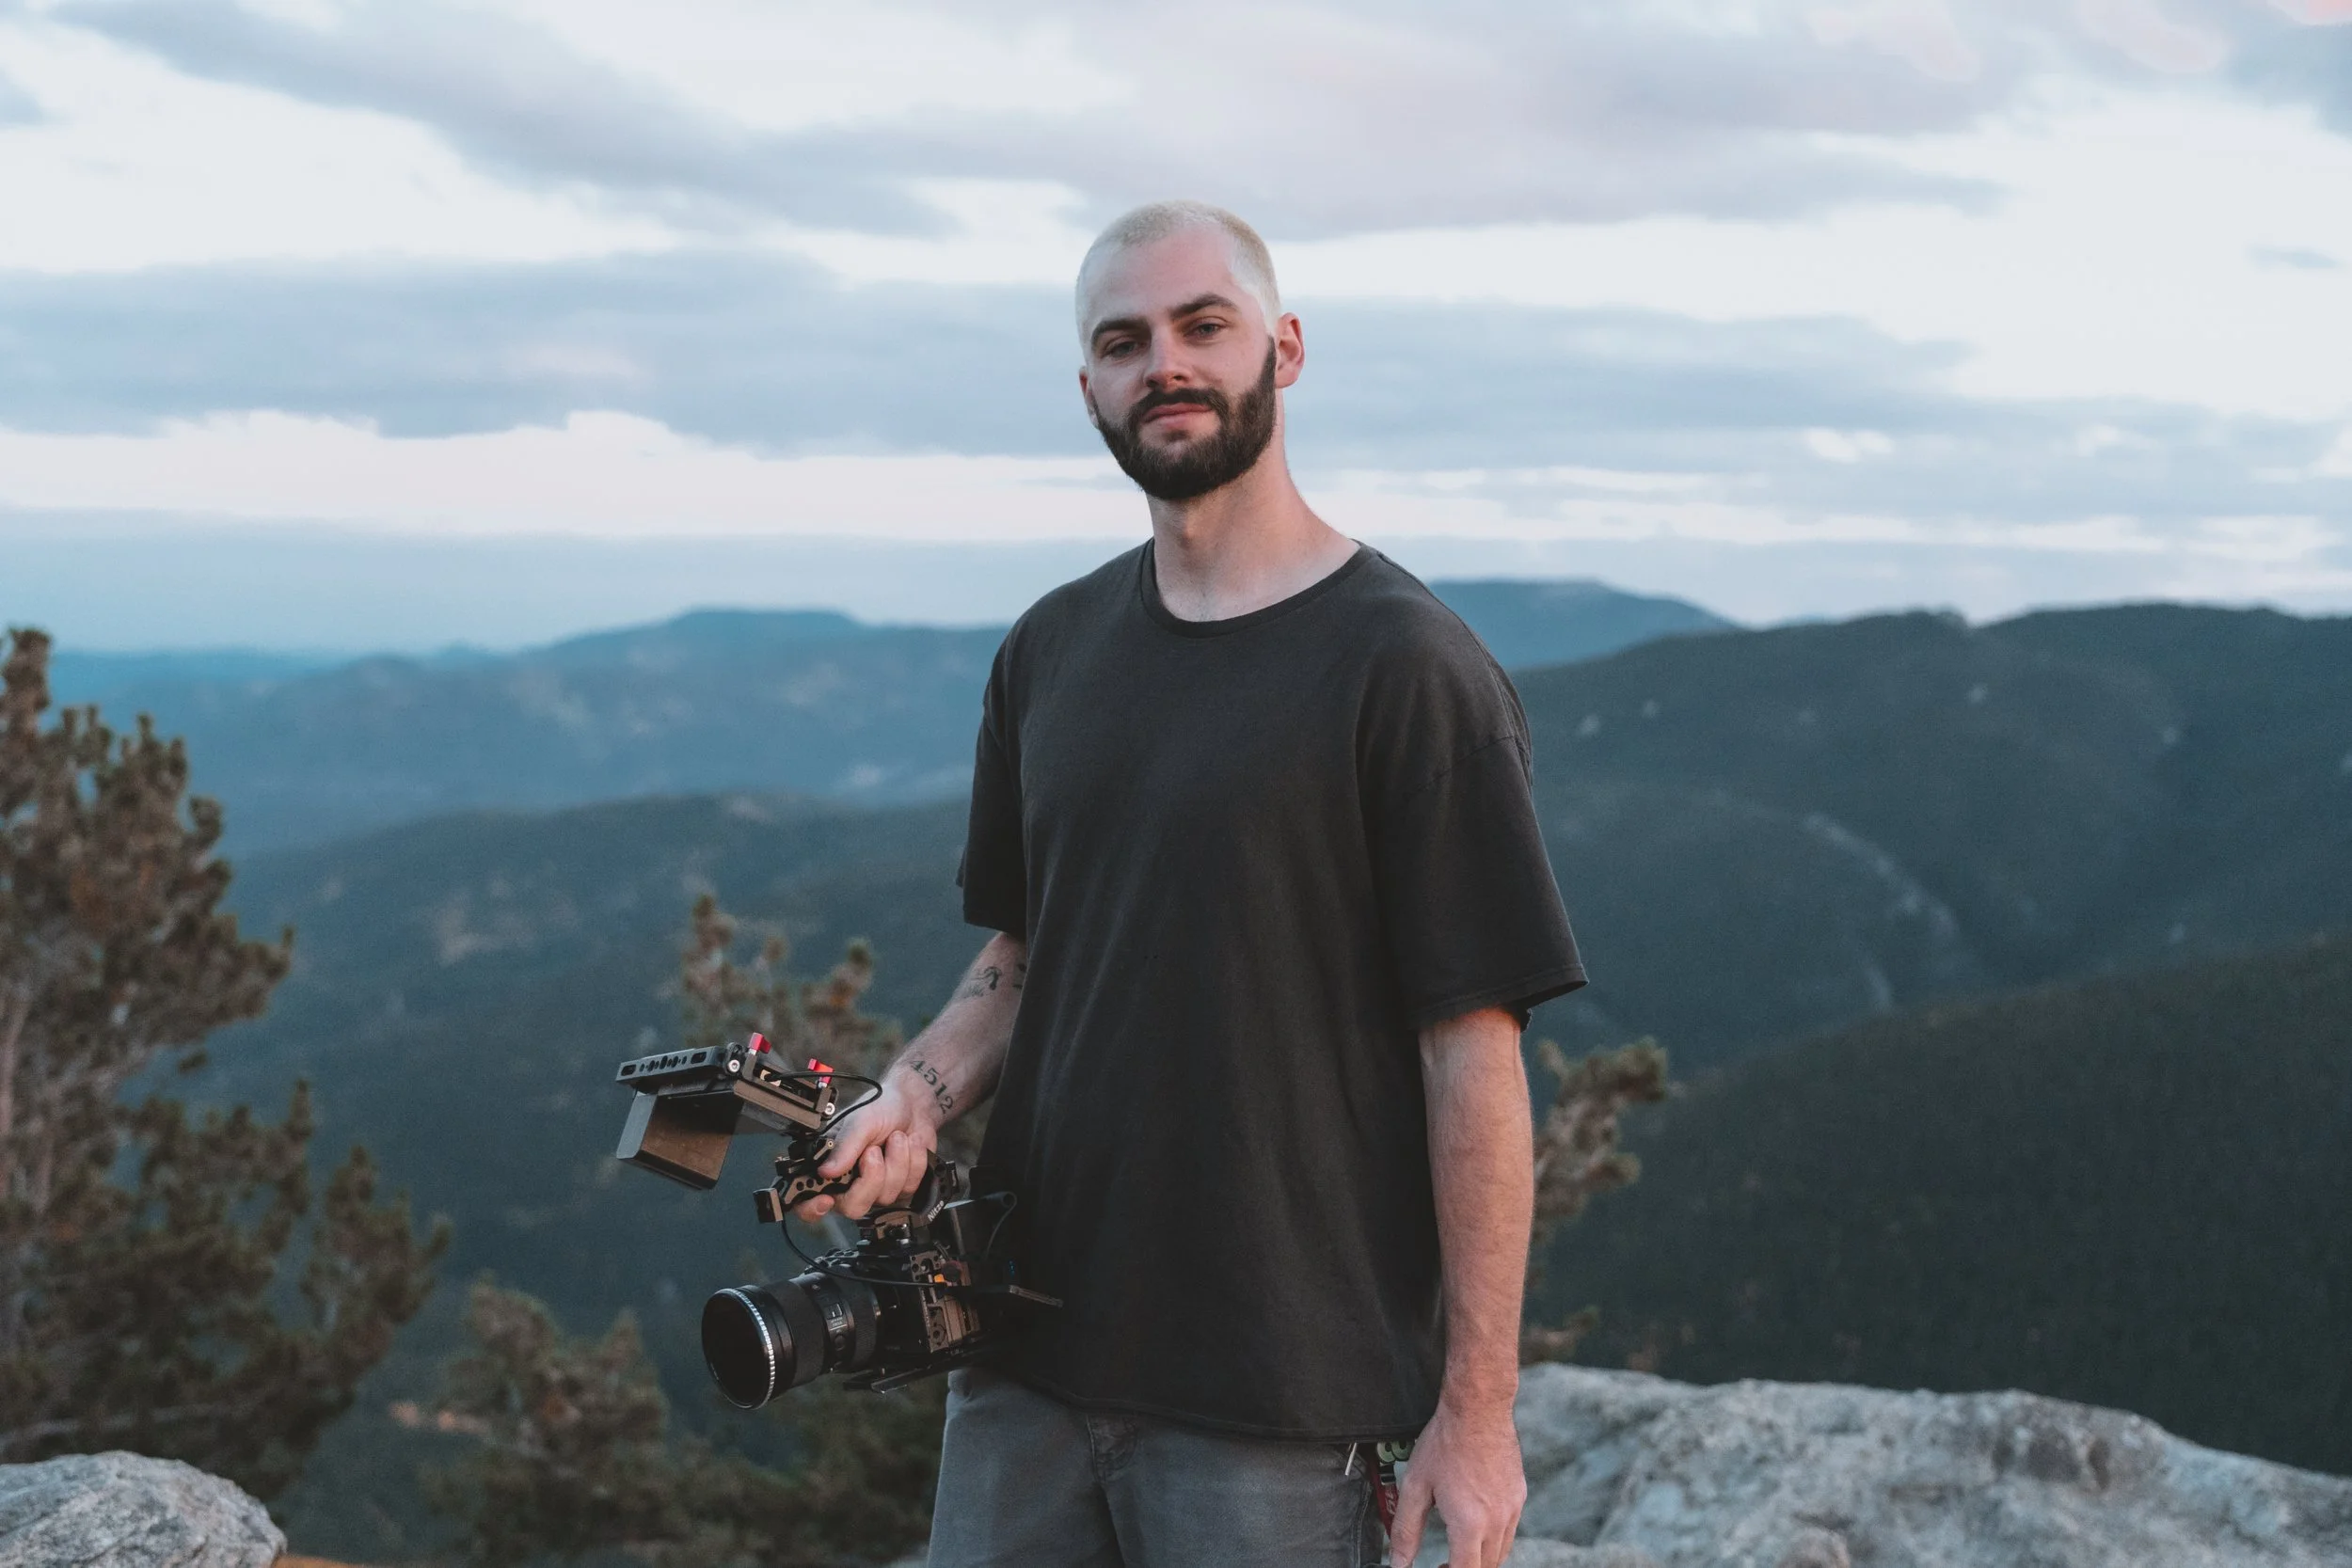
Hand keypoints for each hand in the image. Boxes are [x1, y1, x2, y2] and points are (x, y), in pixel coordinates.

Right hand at [790, 1074, 938, 1221]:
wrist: (914, 1106)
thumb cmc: (882, 1108)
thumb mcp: (861, 1122)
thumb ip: (845, 1147)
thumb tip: (826, 1171)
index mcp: (830, 1165)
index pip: (810, 1200)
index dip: (813, 1208)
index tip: (826, 1200)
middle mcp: (850, 1182)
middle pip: (853, 1206)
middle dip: (871, 1178)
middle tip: (874, 1150)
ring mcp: (876, 1188)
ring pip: (885, 1196)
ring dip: (897, 1161)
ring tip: (895, 1137)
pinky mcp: (902, 1188)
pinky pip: (908, 1187)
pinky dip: (914, 1162)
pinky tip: (909, 1145)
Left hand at [1389, 1395, 1525, 1567]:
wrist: (1477, 1409)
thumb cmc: (1445, 1442)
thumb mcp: (1415, 1486)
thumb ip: (1405, 1529)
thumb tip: (1399, 1561)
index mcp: (1470, 1524)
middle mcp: (1497, 1521)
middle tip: (1442, 1563)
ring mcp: (1512, 1509)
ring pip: (1501, 1552)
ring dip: (1481, 1558)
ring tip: (1458, 1547)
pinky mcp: (1519, 1496)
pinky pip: (1509, 1530)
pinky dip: (1494, 1539)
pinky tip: (1476, 1523)